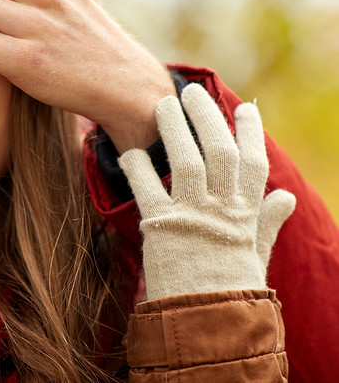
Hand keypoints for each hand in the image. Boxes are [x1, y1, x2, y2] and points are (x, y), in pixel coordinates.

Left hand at [118, 83, 295, 300]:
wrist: (204, 322)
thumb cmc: (230, 288)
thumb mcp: (254, 254)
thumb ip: (266, 222)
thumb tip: (287, 196)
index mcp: (246, 214)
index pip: (253, 162)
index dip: (250, 132)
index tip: (246, 107)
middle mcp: (221, 210)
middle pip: (217, 151)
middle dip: (206, 117)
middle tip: (192, 92)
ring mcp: (191, 215)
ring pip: (185, 160)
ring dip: (174, 129)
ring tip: (163, 102)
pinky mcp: (159, 225)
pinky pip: (146, 188)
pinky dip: (136, 166)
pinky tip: (127, 150)